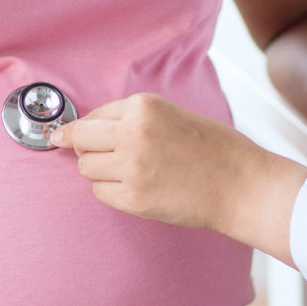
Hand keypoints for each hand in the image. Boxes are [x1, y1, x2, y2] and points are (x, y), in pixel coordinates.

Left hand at [49, 94, 306, 260]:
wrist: (241, 184)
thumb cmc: (214, 149)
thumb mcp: (172, 115)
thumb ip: (132, 118)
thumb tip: (85, 129)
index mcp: (143, 107)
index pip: (92, 116)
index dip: (85, 129)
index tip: (66, 135)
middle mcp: (132, 133)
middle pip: (80, 141)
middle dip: (86, 149)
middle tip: (102, 156)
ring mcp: (130, 168)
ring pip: (85, 168)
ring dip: (99, 171)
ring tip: (130, 172)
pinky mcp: (132, 198)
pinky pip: (99, 193)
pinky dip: (110, 191)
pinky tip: (136, 188)